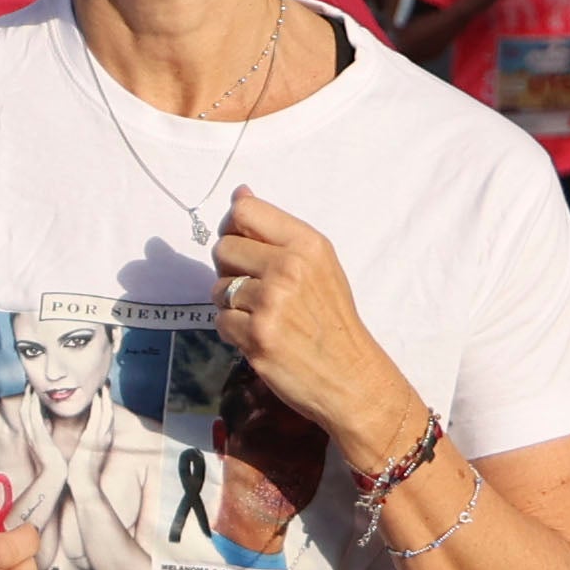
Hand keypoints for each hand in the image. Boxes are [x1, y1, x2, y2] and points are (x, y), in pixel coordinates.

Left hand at [208, 189, 419, 445]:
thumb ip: (276, 233)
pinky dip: (234, 331)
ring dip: (233, 305)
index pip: (244, 211)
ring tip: (265, 317)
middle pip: (223, 248)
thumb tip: (239, 193)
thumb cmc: (331, 319)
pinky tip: (260, 337)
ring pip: (217, 288)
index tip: (245, 246)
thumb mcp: (317, 265)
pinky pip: (220, 320)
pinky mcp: (256, 334)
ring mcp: (271, 302)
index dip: (234, 228)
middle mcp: (289, 267)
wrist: (351, 376)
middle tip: (258, 291)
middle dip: (231, 270)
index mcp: (307, 244)